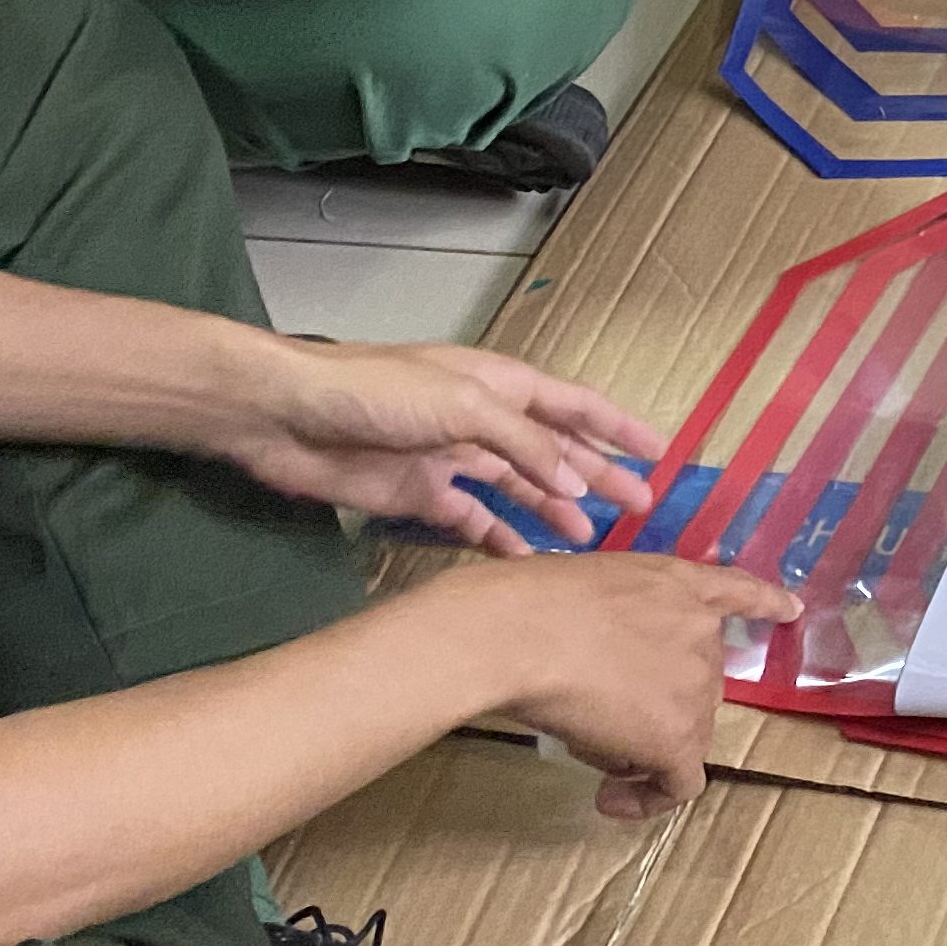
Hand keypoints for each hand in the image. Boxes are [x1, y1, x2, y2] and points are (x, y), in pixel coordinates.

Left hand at [213, 336, 663, 550]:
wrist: (286, 415)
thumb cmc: (374, 390)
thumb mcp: (463, 404)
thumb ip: (524, 444)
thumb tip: (576, 482)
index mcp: (501, 385)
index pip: (575, 405)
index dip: (619, 426)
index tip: (661, 451)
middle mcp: (482, 420)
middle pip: (553, 451)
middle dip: (597, 476)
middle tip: (638, 508)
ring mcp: (451, 459)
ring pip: (517, 489)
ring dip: (552, 512)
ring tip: (587, 541)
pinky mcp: (417, 494)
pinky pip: (471, 520)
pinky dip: (499, 540)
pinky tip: (523, 560)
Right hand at [442, 555, 800, 819]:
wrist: (527, 633)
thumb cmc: (532, 603)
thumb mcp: (588, 590)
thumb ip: (614, 620)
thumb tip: (599, 671)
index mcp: (680, 585)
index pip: (735, 591)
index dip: (764, 602)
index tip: (791, 611)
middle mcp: (702, 634)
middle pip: (694, 683)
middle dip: (653, 702)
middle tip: (595, 712)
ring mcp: (696, 688)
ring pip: (681, 731)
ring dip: (638, 745)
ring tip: (579, 738)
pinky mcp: (678, 739)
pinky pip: (679, 783)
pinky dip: (648, 799)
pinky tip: (610, 801)